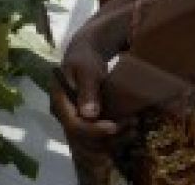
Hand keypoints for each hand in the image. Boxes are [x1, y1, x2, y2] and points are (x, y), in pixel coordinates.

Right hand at [51, 30, 121, 153]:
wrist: (86, 54)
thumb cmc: (85, 59)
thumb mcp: (86, 70)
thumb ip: (87, 90)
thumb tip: (88, 115)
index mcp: (59, 102)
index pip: (74, 125)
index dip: (94, 130)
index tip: (114, 127)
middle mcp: (65, 115)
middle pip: (83, 138)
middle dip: (107, 137)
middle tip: (131, 127)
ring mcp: (75, 118)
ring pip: (91, 141)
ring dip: (114, 139)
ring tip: (134, 129)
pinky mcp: (86, 121)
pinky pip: (98, 136)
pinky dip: (114, 136)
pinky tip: (129, 129)